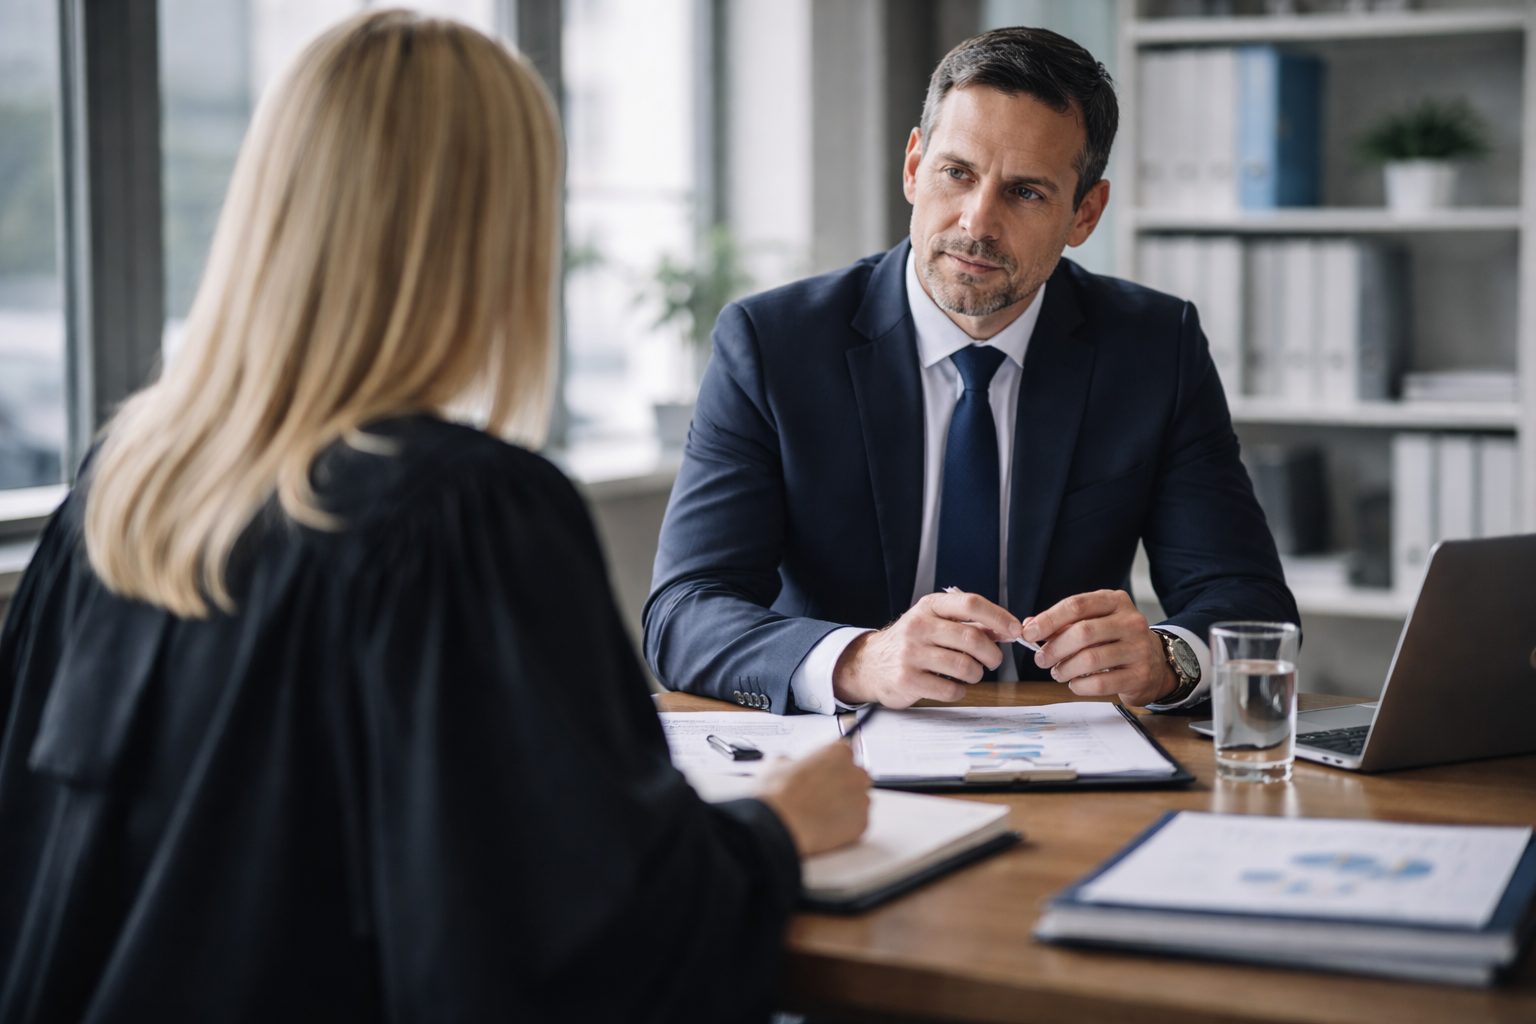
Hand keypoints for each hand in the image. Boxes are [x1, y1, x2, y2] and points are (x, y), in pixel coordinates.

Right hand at [756, 741, 870, 855]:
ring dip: (846, 805)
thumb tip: (791, 766)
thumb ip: (794, 762)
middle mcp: (855, 773)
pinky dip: (845, 826)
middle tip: (821, 796)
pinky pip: (858, 822)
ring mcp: (861, 799)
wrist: (779, 826)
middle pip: (856, 776)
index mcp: (838, 753)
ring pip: (859, 800)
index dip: (832, 765)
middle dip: (843, 785)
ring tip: (821, 814)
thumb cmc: (777, 794)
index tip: (825, 773)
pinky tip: (825, 826)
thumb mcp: (777, 764)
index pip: (845, 753)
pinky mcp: (862, 824)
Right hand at [831, 591, 1022, 707]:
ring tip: (971, 674)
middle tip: (992, 660)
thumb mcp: (935, 623)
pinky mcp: (907, 679)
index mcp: (929, 607)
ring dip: (976, 674)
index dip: (998, 617)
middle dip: (992, 654)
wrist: (869, 664)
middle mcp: (918, 626)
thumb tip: (1006, 629)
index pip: (970, 604)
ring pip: (965, 666)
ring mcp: (911, 653)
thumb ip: (969, 624)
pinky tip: (952, 686)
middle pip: (972, 638)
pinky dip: (959, 691)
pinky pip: (951, 690)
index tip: (1015, 630)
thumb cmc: (911, 642)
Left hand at [1021, 589, 1176, 706]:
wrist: (1156, 663)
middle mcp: (1131, 622)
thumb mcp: (1094, 622)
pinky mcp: (1140, 675)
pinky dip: (1080, 685)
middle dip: (1054, 648)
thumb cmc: (1116, 640)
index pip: (1077, 605)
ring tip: (1057, 672)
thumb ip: (1062, 623)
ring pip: (1091, 659)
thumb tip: (1029, 626)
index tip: (1029, 633)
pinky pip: (1100, 682)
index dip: (1048, 619)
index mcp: (1115, 601)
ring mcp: (1139, 649)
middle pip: (1082, 632)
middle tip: (1040, 659)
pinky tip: (1074, 683)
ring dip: (1065, 668)